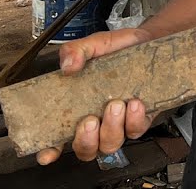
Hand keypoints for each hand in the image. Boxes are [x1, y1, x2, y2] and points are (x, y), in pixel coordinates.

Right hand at [35, 28, 154, 165]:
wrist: (147, 41)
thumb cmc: (116, 49)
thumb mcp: (92, 44)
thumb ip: (75, 51)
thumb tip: (68, 66)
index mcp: (76, 108)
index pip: (59, 139)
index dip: (50, 151)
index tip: (48, 153)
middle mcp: (96, 122)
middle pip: (86, 150)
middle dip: (86, 140)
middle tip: (90, 120)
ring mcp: (119, 124)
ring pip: (110, 144)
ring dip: (111, 128)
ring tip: (116, 104)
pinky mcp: (140, 119)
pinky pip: (136, 131)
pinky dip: (134, 120)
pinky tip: (135, 103)